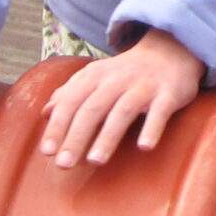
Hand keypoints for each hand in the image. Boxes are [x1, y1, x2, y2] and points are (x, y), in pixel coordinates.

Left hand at [41, 30, 204, 168]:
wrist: (170, 50)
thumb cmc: (127, 72)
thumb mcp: (96, 76)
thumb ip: (70, 93)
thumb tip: (45, 112)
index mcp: (95, 76)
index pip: (71, 102)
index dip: (58, 126)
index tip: (47, 151)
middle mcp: (117, 80)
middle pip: (92, 109)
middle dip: (76, 137)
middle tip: (64, 164)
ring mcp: (143, 86)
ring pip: (122, 112)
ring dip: (108, 136)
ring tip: (95, 161)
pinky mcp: (168, 93)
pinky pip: (160, 112)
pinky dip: (152, 128)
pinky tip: (144, 147)